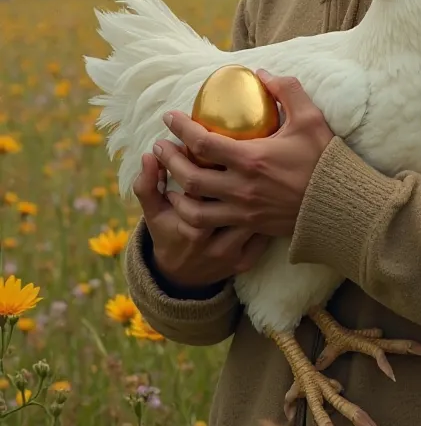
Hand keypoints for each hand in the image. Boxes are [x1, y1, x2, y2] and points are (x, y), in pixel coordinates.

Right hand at [132, 152, 269, 292]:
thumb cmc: (168, 234)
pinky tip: (269, 198)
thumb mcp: (152, 212)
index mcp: (190, 227)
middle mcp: (213, 242)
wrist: (180, 277)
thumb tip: (148, 155)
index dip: (211, 165)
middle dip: (241, 176)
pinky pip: (264, 235)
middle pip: (235, 201)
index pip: (205, 190)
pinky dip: (267, 216)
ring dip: (258, 194)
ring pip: (253, 217)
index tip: (213, 148)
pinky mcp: (246, 261)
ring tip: (261, 172)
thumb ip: (147, 184)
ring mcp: (232, 253)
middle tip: (245, 156)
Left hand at [153, 71, 333, 237]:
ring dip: (176, 192)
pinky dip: (193, 214)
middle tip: (160, 145)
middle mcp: (241, 187)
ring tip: (169, 179)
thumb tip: (262, 74)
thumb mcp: (310, 118)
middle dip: (169, 159)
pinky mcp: (249, 225)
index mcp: (252, 158)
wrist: (340, 205)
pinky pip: (210, 224)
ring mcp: (244, 210)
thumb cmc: (325, 160)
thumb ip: (286, 90)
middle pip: (190, 176)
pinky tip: (190, 203)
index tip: (169, 116)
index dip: (181, 127)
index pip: (203, 142)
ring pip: (194, 208)